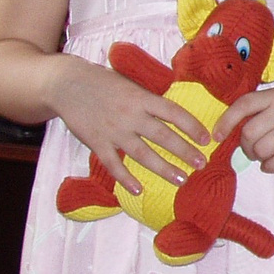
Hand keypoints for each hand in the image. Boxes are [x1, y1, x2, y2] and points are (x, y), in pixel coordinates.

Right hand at [51, 56, 208, 194]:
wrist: (67, 84)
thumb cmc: (104, 83)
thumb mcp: (131, 84)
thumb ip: (149, 99)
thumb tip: (175, 113)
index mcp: (142, 98)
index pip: (174, 113)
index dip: (192, 126)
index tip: (206, 139)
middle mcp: (130, 115)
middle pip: (163, 136)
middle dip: (184, 151)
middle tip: (202, 164)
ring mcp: (113, 131)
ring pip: (143, 154)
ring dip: (163, 168)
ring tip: (181, 179)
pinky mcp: (97, 143)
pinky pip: (113, 164)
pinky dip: (125, 179)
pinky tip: (138, 191)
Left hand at [213, 87, 273, 173]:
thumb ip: (257, 113)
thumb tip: (226, 135)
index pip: (244, 105)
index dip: (226, 122)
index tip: (217, 136)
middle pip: (249, 133)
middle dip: (246, 147)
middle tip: (254, 150)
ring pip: (262, 150)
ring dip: (259, 158)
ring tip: (266, 156)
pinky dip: (269, 167)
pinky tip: (272, 164)